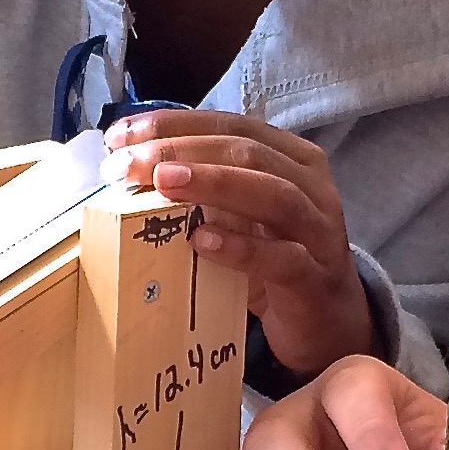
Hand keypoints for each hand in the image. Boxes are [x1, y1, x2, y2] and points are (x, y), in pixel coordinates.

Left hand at [106, 110, 376, 377]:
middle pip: (249, 152)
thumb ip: (204, 191)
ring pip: (274, 194)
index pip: (230, 126)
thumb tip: (131, 169)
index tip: (119, 137)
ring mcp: (319, 233)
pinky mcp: (316, 279)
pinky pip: (283, 258)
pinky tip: (203, 242)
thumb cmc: (274, 261)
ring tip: (163, 183)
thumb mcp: (239, 217)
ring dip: (214, 183)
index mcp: (291, 160)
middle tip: (128, 163)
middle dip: (183, 151)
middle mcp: (311, 187)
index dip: (174, 125)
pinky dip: (242, 248)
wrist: (329, 324)